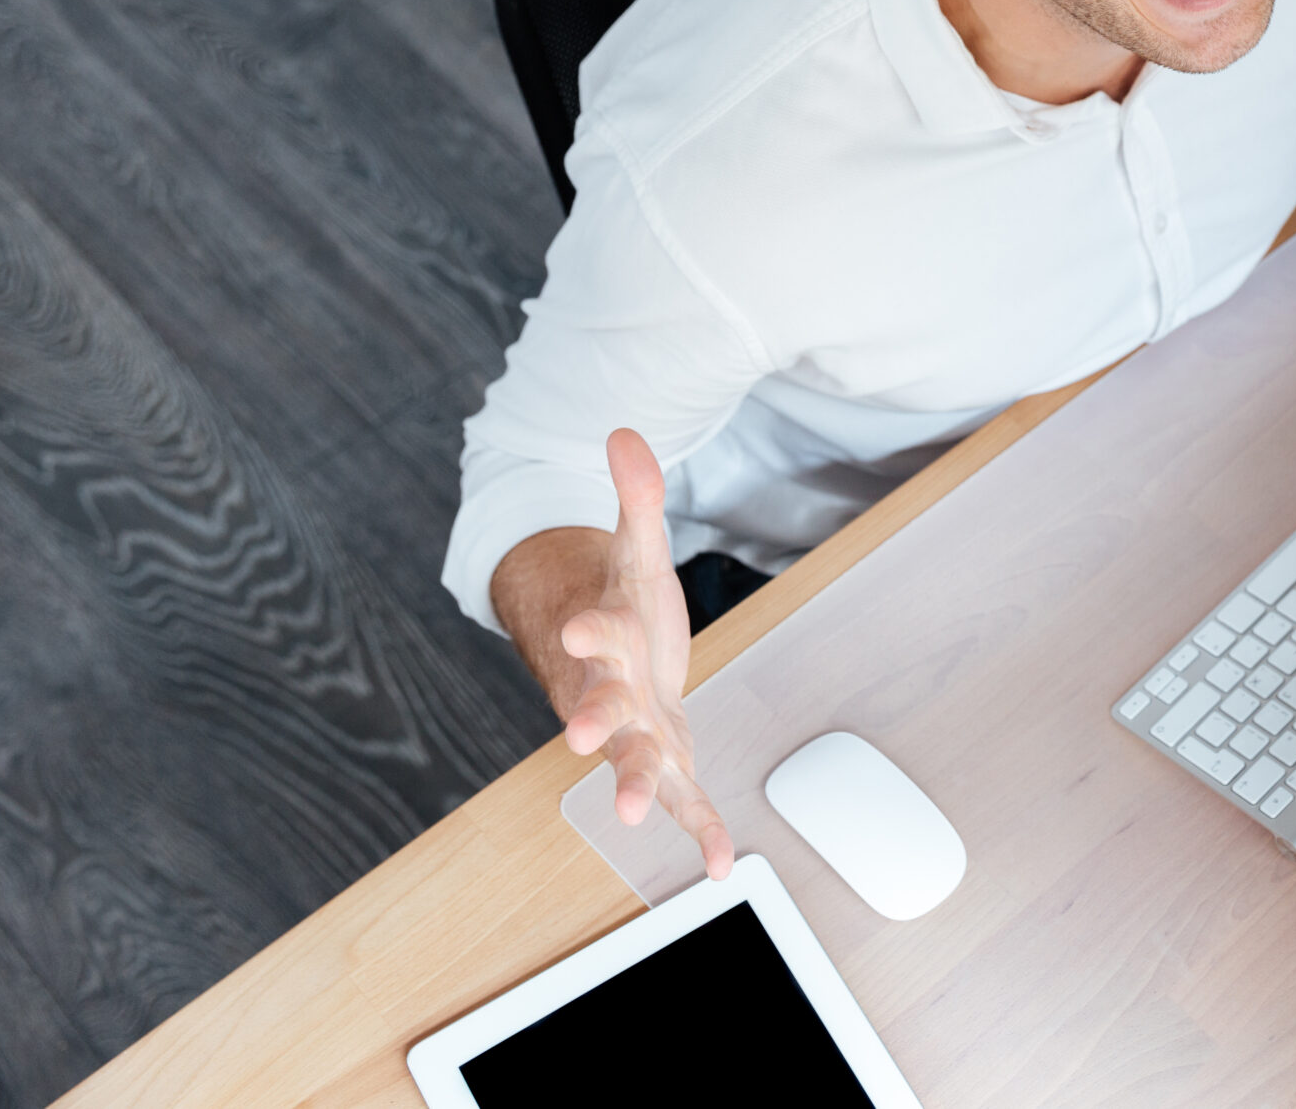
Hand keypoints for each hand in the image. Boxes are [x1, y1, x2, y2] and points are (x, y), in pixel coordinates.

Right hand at [560, 428, 734, 878]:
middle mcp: (611, 691)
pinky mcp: (663, 757)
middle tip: (586, 741)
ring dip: (634, 786)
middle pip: (600, 706)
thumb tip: (626, 432)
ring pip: (633, 761)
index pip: (595, 629)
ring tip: (632, 813)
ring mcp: (635, 731)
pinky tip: (717, 862)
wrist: (603, 654)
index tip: (578, 628)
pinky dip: (699, 829)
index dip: (587, 628)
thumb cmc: (622, 605)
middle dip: (595, 723)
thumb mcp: (638, 545)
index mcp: (606, 637)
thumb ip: (636, 494)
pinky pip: (681, 798)